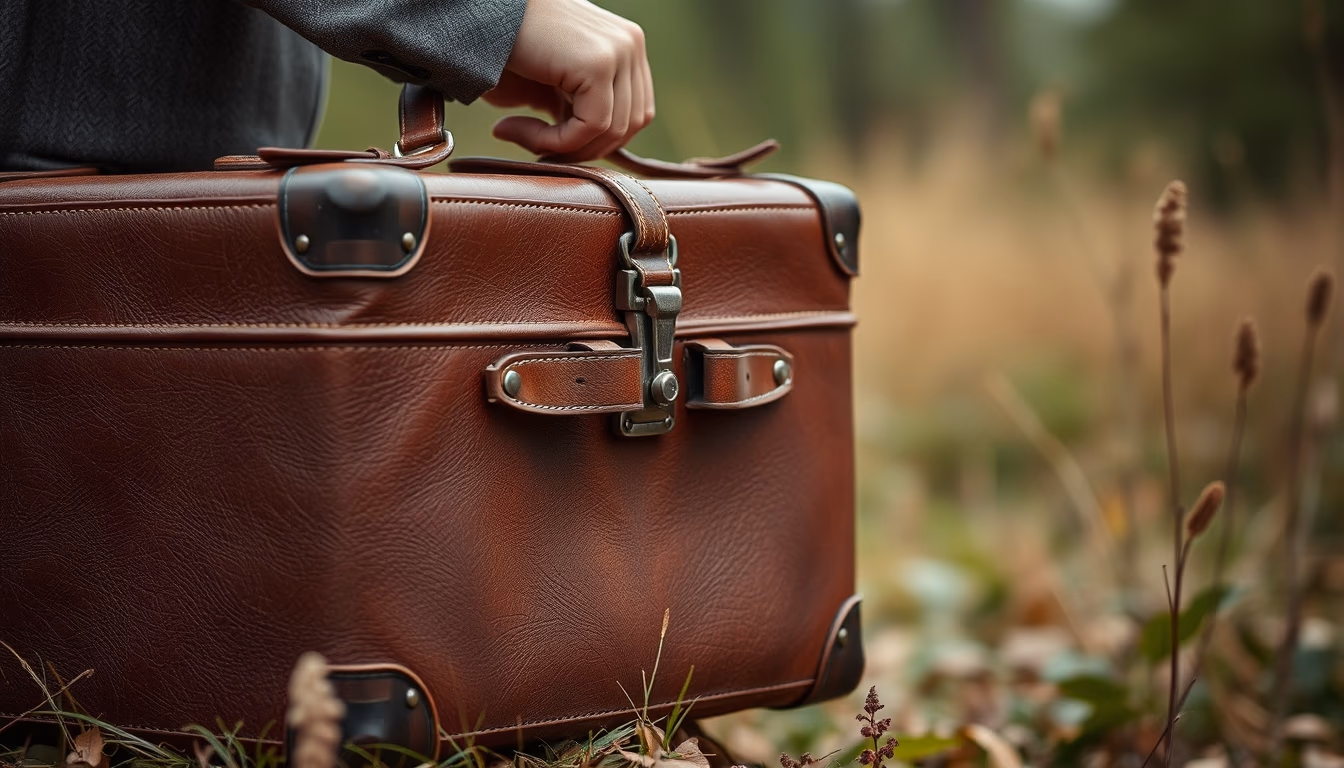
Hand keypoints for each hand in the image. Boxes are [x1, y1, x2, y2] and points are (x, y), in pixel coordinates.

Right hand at [482, 0, 653, 160]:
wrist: (474, 13)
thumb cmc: (505, 46)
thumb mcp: (553, 83)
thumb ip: (580, 110)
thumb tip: (593, 151)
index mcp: (627, 45)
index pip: (633, 114)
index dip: (594, 141)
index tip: (549, 147)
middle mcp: (630, 43)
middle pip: (628, 126)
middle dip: (580, 148)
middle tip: (532, 148)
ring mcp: (619, 50)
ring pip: (610, 132)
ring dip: (560, 147)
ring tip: (515, 133)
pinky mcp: (599, 63)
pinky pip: (590, 126)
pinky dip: (553, 141)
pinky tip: (512, 127)